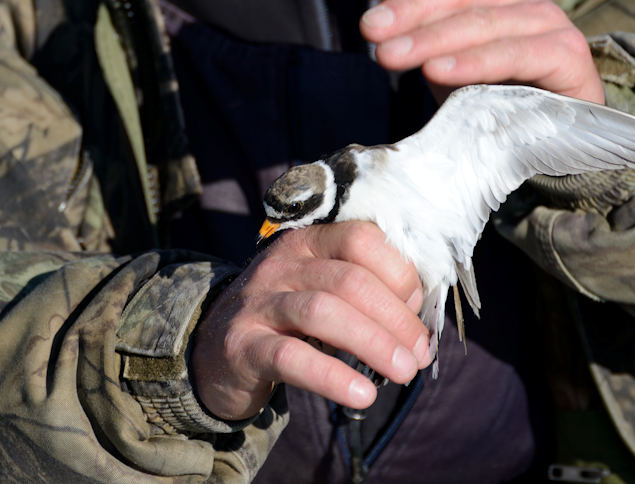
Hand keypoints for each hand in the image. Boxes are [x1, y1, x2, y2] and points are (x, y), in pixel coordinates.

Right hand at [191, 221, 429, 420]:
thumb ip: (363, 291)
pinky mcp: (242, 345)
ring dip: (374, 343)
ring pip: (323, 312)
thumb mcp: (320, 291)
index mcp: (308, 242)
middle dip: (395, 318)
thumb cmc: (285, 321)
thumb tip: (419, 317)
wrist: (215, 351)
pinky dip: (332, 377)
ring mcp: (258, 303)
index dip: (399, 274)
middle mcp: (281, 265)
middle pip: (348, 279)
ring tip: (405, 373)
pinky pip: (291, 358)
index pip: (361, 238)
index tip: (417, 311)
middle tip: (420, 354)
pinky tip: (363, 395)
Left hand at [354, 0, 604, 104]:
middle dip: (409, 7)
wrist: (546, 138)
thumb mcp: (439, 52)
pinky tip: (437, 72)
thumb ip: (411, 7)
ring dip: (430, 38)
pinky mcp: (566, 56)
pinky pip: (515, 55)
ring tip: (389, 55)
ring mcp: (547, 21)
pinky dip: (474, 63)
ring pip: (482, 21)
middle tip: (371, 28)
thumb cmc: (489, 92)